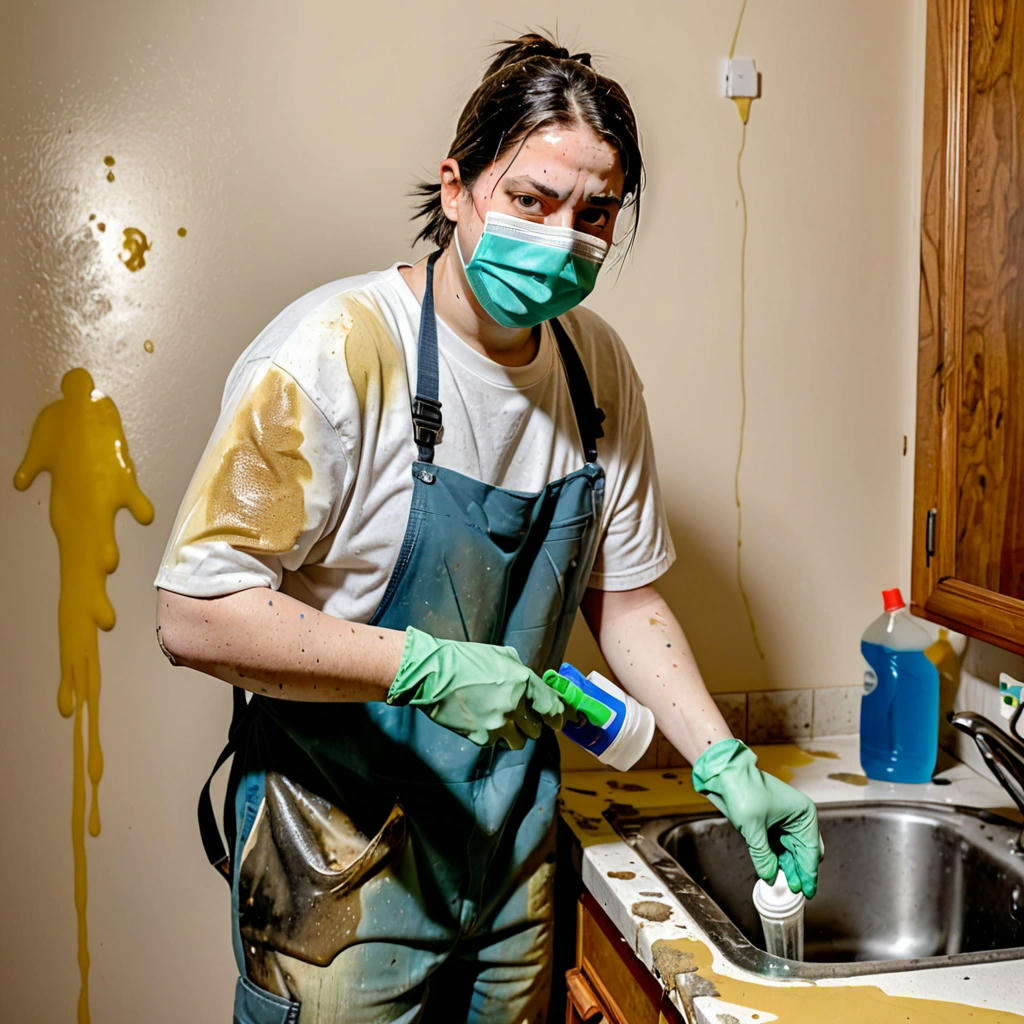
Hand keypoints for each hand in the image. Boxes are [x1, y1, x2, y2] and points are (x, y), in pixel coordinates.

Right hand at [386, 627, 565, 748]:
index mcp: (523, 681)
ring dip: (516, 734)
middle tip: (522, 715)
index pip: (552, 706)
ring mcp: (498, 723)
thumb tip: (534, 685)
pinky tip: (484, 721)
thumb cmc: (466, 659)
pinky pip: (497, 743)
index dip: (561, 715)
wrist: (433, 673)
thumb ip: (522, 672)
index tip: (564, 720)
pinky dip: (495, 736)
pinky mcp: (481, 737)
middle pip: (538, 728)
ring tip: (502, 721)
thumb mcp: (502, 655)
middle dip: (533, 723)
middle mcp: (515, 705)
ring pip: (520, 741)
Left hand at [691, 739, 820, 898]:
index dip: (809, 873)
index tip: (809, 891)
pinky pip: (776, 845)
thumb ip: (763, 856)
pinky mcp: (768, 822)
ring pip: (789, 850)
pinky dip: (776, 858)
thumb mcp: (753, 827)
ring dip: (787, 866)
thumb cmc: (743, 789)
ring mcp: (782, 820)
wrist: (724, 772)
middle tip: (796, 890)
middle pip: (802, 852)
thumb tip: (771, 876)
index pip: (810, 851)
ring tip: (786, 884)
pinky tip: (774, 870)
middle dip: (799, 871)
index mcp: (803, 814)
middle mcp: (796, 817)